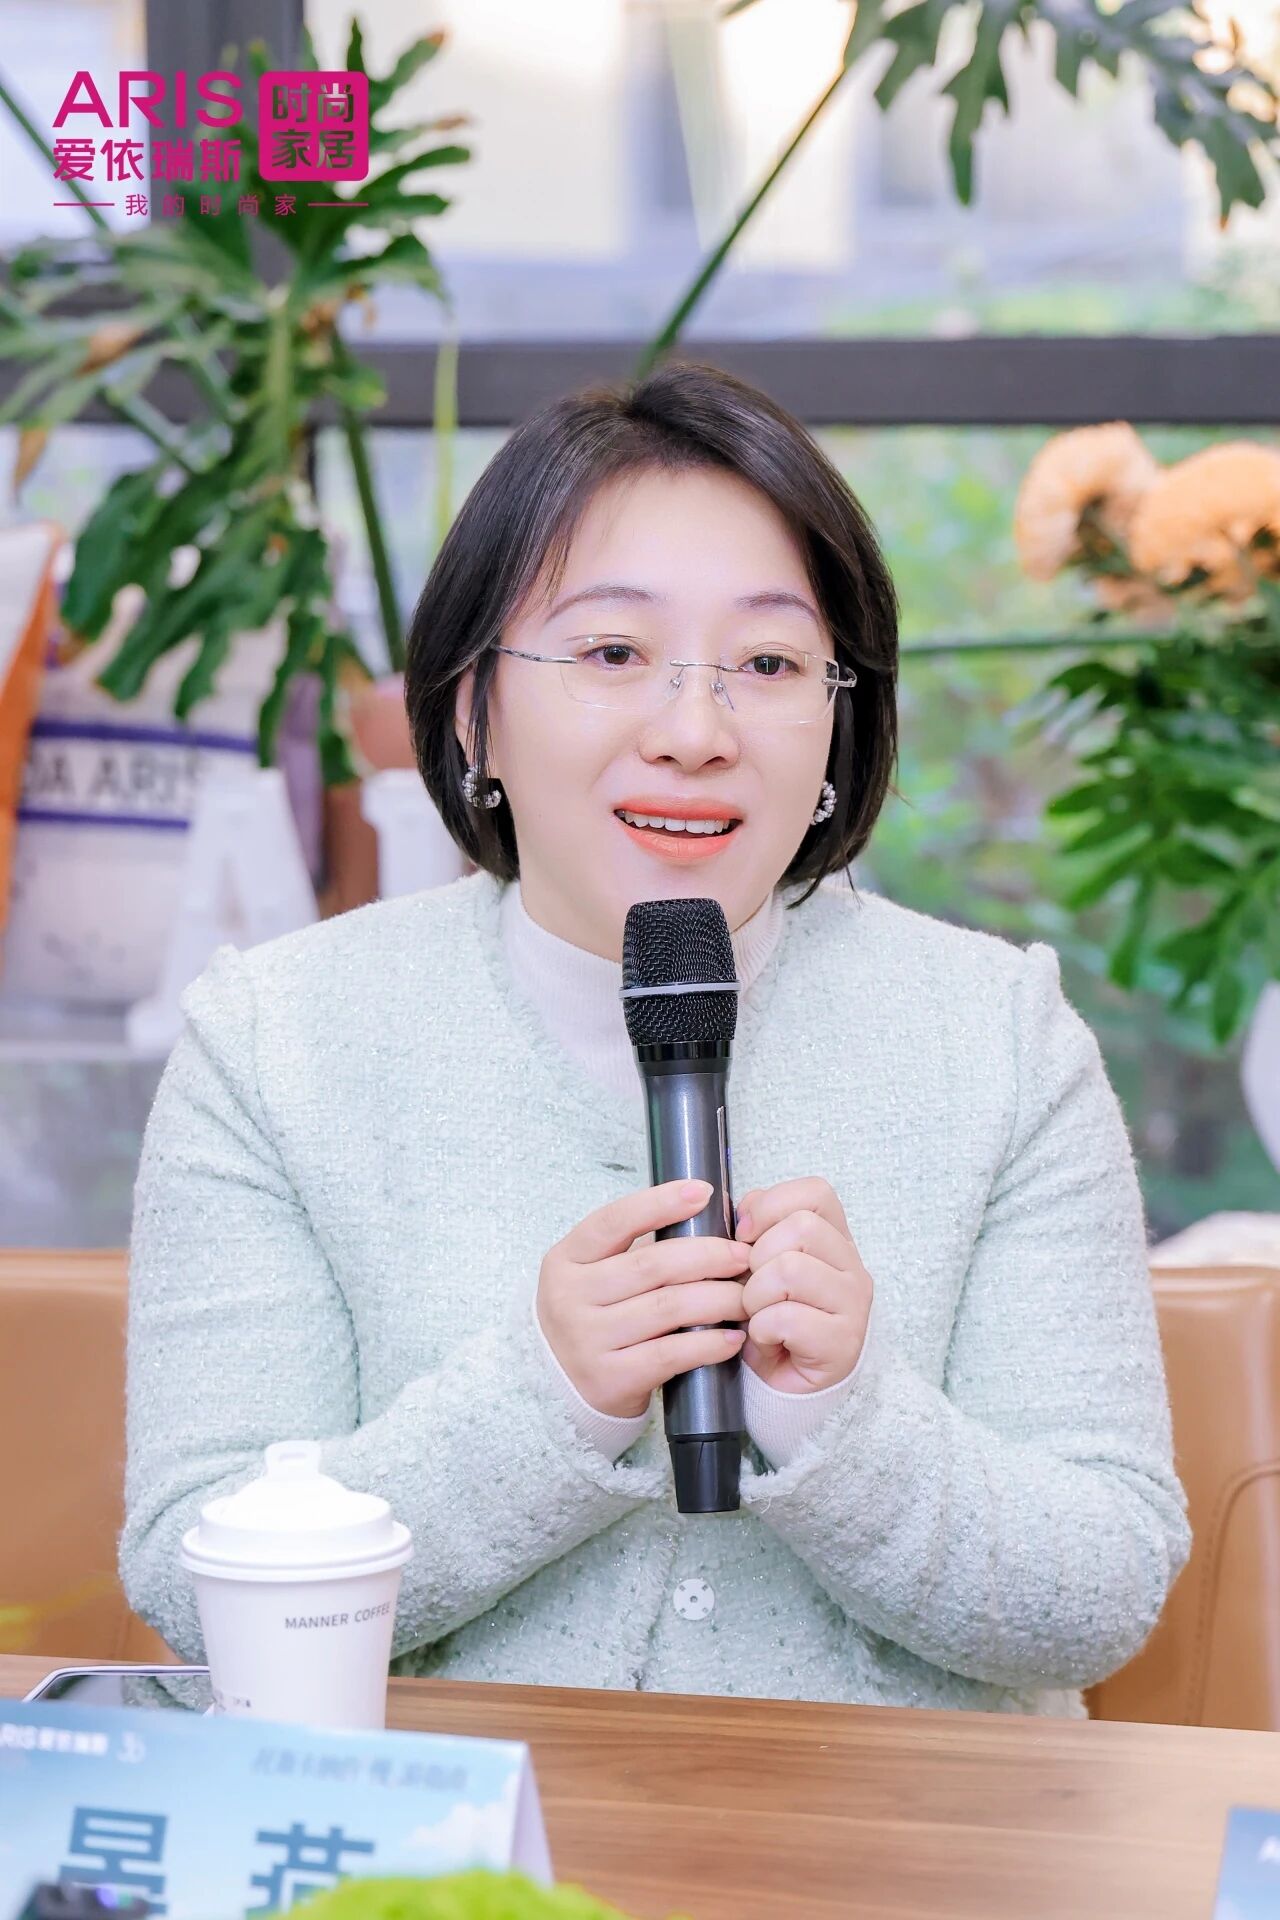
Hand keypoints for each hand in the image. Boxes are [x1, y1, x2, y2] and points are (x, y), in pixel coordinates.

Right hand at [536, 1178, 749, 1418]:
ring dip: (718, 1299)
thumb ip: (639, 1252)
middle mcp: (569, 1297)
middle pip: (652, 1264)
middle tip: (743, 1256)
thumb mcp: (596, 1278)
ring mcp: (586, 1339)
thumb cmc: (594, 1320)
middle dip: (708, 1256)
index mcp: (566, 1260)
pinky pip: (670, 1354)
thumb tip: (707, 1221)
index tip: (704, 1192)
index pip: (614, 1220)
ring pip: (667, 1308)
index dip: (660, 1204)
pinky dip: (708, 1344)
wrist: (560, 1390)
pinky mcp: (609, 1379)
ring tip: (746, 1297)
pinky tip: (732, 1338)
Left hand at [733, 1176, 872, 1394]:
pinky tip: (767, 1341)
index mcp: (834, 1240)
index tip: (745, 1234)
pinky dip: (762, 1330)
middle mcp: (852, 1267)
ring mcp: (853, 1306)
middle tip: (752, 1288)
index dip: (771, 1205)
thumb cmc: (771, 1321)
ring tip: (757, 1316)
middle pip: (802, 1228)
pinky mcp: (843, 1343)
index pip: (815, 1193)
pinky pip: (787, 1318)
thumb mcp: (760, 1268)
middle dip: (758, 1257)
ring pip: (791, 1270)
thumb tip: (741, 1212)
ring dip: (756, 1296)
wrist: (787, 1387)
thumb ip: (756, 1233)